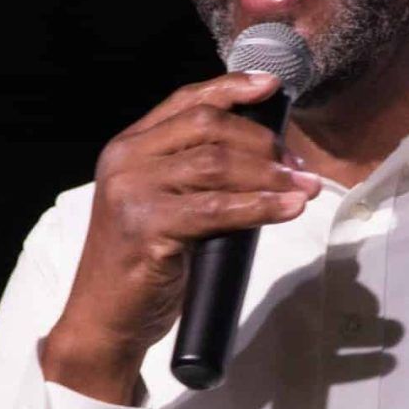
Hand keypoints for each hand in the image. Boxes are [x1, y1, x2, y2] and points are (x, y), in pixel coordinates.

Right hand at [40, 71, 321, 402]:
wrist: (105, 321)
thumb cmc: (141, 266)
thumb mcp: (163, 205)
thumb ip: (193, 174)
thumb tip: (266, 156)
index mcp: (127, 147)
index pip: (186, 101)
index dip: (232, 88)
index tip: (271, 88)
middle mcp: (125, 161)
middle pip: (208, 127)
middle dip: (263, 142)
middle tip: (299, 167)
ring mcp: (132, 192)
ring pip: (217, 164)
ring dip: (271, 174)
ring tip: (304, 188)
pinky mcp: (146, 227)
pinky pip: (218, 209)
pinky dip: (261, 206)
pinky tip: (289, 208)